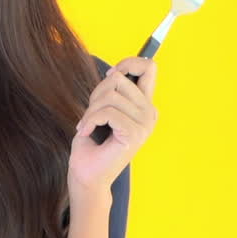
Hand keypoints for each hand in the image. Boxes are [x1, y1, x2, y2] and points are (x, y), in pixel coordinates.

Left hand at [68, 57, 158, 204]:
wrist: (87, 174)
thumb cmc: (92, 141)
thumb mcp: (102, 107)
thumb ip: (113, 89)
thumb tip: (115, 70)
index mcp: (145, 105)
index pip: (149, 68)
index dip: (128, 63)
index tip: (110, 74)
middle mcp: (150, 113)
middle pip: (119, 80)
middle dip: (97, 94)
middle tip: (91, 116)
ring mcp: (145, 124)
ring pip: (111, 96)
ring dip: (91, 111)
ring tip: (88, 126)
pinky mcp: (134, 134)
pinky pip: (106, 113)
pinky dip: (90, 121)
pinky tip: (86, 132)